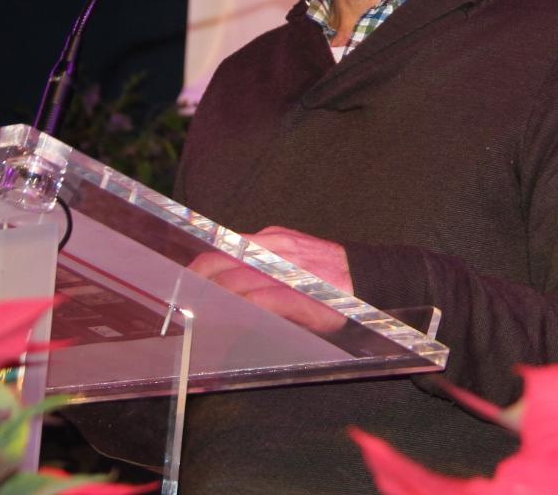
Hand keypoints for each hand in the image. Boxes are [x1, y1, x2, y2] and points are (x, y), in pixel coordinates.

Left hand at [185, 225, 352, 334]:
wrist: (372, 279)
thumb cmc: (330, 274)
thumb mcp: (295, 257)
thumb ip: (266, 262)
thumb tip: (235, 280)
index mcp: (272, 241)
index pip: (225, 248)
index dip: (201, 265)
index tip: (186, 280)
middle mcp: (276, 250)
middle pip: (224, 262)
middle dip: (200, 283)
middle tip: (185, 303)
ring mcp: (289, 271)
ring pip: (239, 279)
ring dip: (216, 298)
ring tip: (200, 313)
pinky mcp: (302, 294)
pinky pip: (265, 298)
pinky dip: (245, 307)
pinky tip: (232, 317)